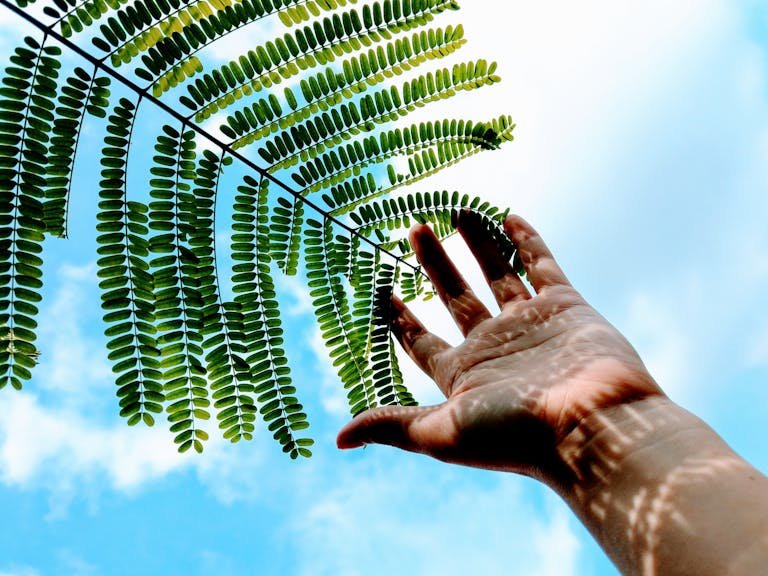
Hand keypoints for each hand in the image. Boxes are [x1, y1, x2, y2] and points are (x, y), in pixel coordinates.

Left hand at [337, 210, 664, 485]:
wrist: (595, 427)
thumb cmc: (516, 437)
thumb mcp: (442, 433)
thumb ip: (393, 424)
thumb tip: (338, 440)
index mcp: (463, 375)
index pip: (421, 341)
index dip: (399, 317)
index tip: (380, 288)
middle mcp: (494, 347)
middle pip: (455, 297)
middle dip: (434, 263)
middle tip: (414, 228)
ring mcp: (531, 325)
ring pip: (497, 273)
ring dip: (477, 242)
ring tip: (457, 209)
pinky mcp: (567, 308)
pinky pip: (542, 265)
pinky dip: (526, 240)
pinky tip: (508, 216)